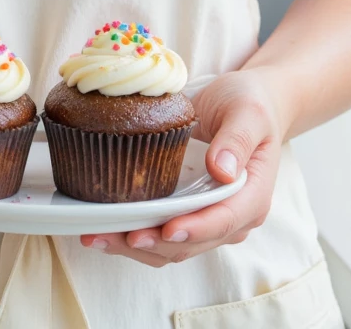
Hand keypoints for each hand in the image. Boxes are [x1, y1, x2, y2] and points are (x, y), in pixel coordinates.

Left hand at [79, 70, 283, 267]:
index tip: (166, 229)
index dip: (194, 229)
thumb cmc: (250, 104)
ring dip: (137, 246)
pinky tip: (106, 231)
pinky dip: (136, 236)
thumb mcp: (248, 111)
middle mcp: (234, 216)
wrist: (249, 103)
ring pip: (174, 247)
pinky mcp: (189, 212)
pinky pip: (163, 234)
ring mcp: (210, 218)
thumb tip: (223, 171)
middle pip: (192, 242)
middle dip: (154, 243)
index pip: (223, 221)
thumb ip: (237, 139)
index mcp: (252, 195)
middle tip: (117, 235)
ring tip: (99, 237)